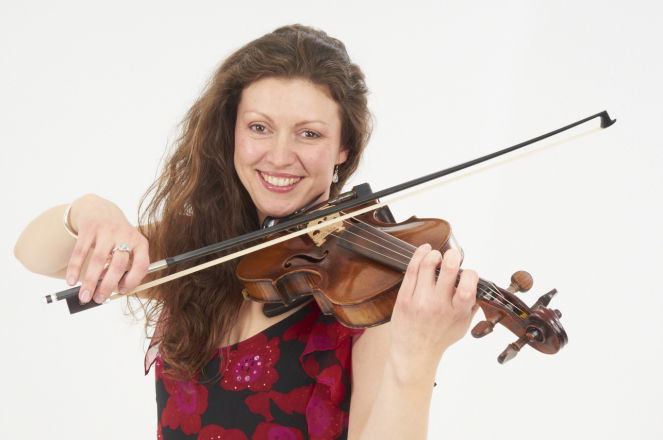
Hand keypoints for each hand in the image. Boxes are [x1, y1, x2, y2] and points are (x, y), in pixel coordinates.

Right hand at [65, 194, 149, 303]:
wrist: (102, 210)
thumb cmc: (117, 237)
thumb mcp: (128, 247)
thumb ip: (122, 268)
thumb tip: (108, 291)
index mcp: (140, 243)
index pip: (142, 265)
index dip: (133, 281)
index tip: (121, 291)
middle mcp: (126, 236)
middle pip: (118, 265)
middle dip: (108, 286)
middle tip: (99, 300)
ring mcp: (107, 231)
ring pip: (98, 261)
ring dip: (90, 282)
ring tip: (84, 296)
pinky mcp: (90, 229)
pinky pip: (80, 252)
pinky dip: (75, 269)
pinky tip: (71, 281)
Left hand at [388, 244, 477, 382]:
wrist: (414, 352)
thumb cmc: (440, 338)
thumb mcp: (462, 326)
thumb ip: (471, 307)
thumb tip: (480, 288)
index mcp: (457, 313)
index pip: (468, 287)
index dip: (471, 274)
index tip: (468, 273)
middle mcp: (439, 305)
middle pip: (448, 270)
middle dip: (453, 256)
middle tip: (453, 255)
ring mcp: (420, 301)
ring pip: (428, 265)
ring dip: (435, 254)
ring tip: (437, 255)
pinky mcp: (404, 298)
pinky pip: (412, 270)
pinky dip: (419, 255)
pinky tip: (424, 250)